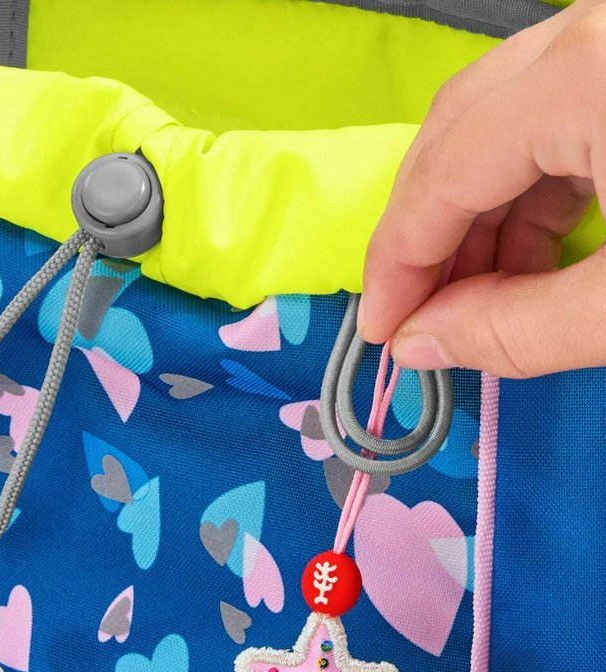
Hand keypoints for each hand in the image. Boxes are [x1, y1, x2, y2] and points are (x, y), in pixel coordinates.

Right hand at [359, 0, 605, 376]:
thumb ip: (517, 331)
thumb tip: (421, 343)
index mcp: (586, 76)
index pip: (444, 173)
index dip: (397, 265)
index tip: (382, 333)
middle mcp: (592, 33)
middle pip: (457, 129)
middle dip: (425, 233)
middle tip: (415, 314)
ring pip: (504, 120)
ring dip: (475, 216)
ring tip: (475, 300)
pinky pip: (557, 115)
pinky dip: (530, 191)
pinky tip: (528, 259)